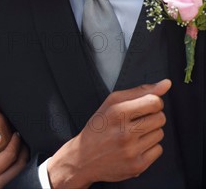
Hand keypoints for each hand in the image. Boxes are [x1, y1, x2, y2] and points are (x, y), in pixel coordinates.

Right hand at [0, 131, 27, 188]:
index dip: (15, 143)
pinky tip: (3, 162)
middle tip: (21, 140)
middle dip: (23, 152)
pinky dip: (10, 168)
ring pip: (13, 174)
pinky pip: (6, 179)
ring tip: (15, 148)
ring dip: (17, 160)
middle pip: (17, 167)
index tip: (16, 133)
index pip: (9, 156)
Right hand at [48, 79, 171, 188]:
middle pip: (160, 118)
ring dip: (150, 133)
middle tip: (134, 122)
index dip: (152, 102)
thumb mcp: (111, 104)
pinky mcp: (138, 165)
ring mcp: (131, 150)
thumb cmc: (99, 128)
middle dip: (151, 117)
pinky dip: (149, 147)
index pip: (154, 101)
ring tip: (132, 135)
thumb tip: (166, 84)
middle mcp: (124, 132)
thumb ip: (140, 91)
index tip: (143, 106)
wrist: (83, 158)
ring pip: (160, 134)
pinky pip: (158, 150)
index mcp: (117, 112)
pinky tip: (135, 147)